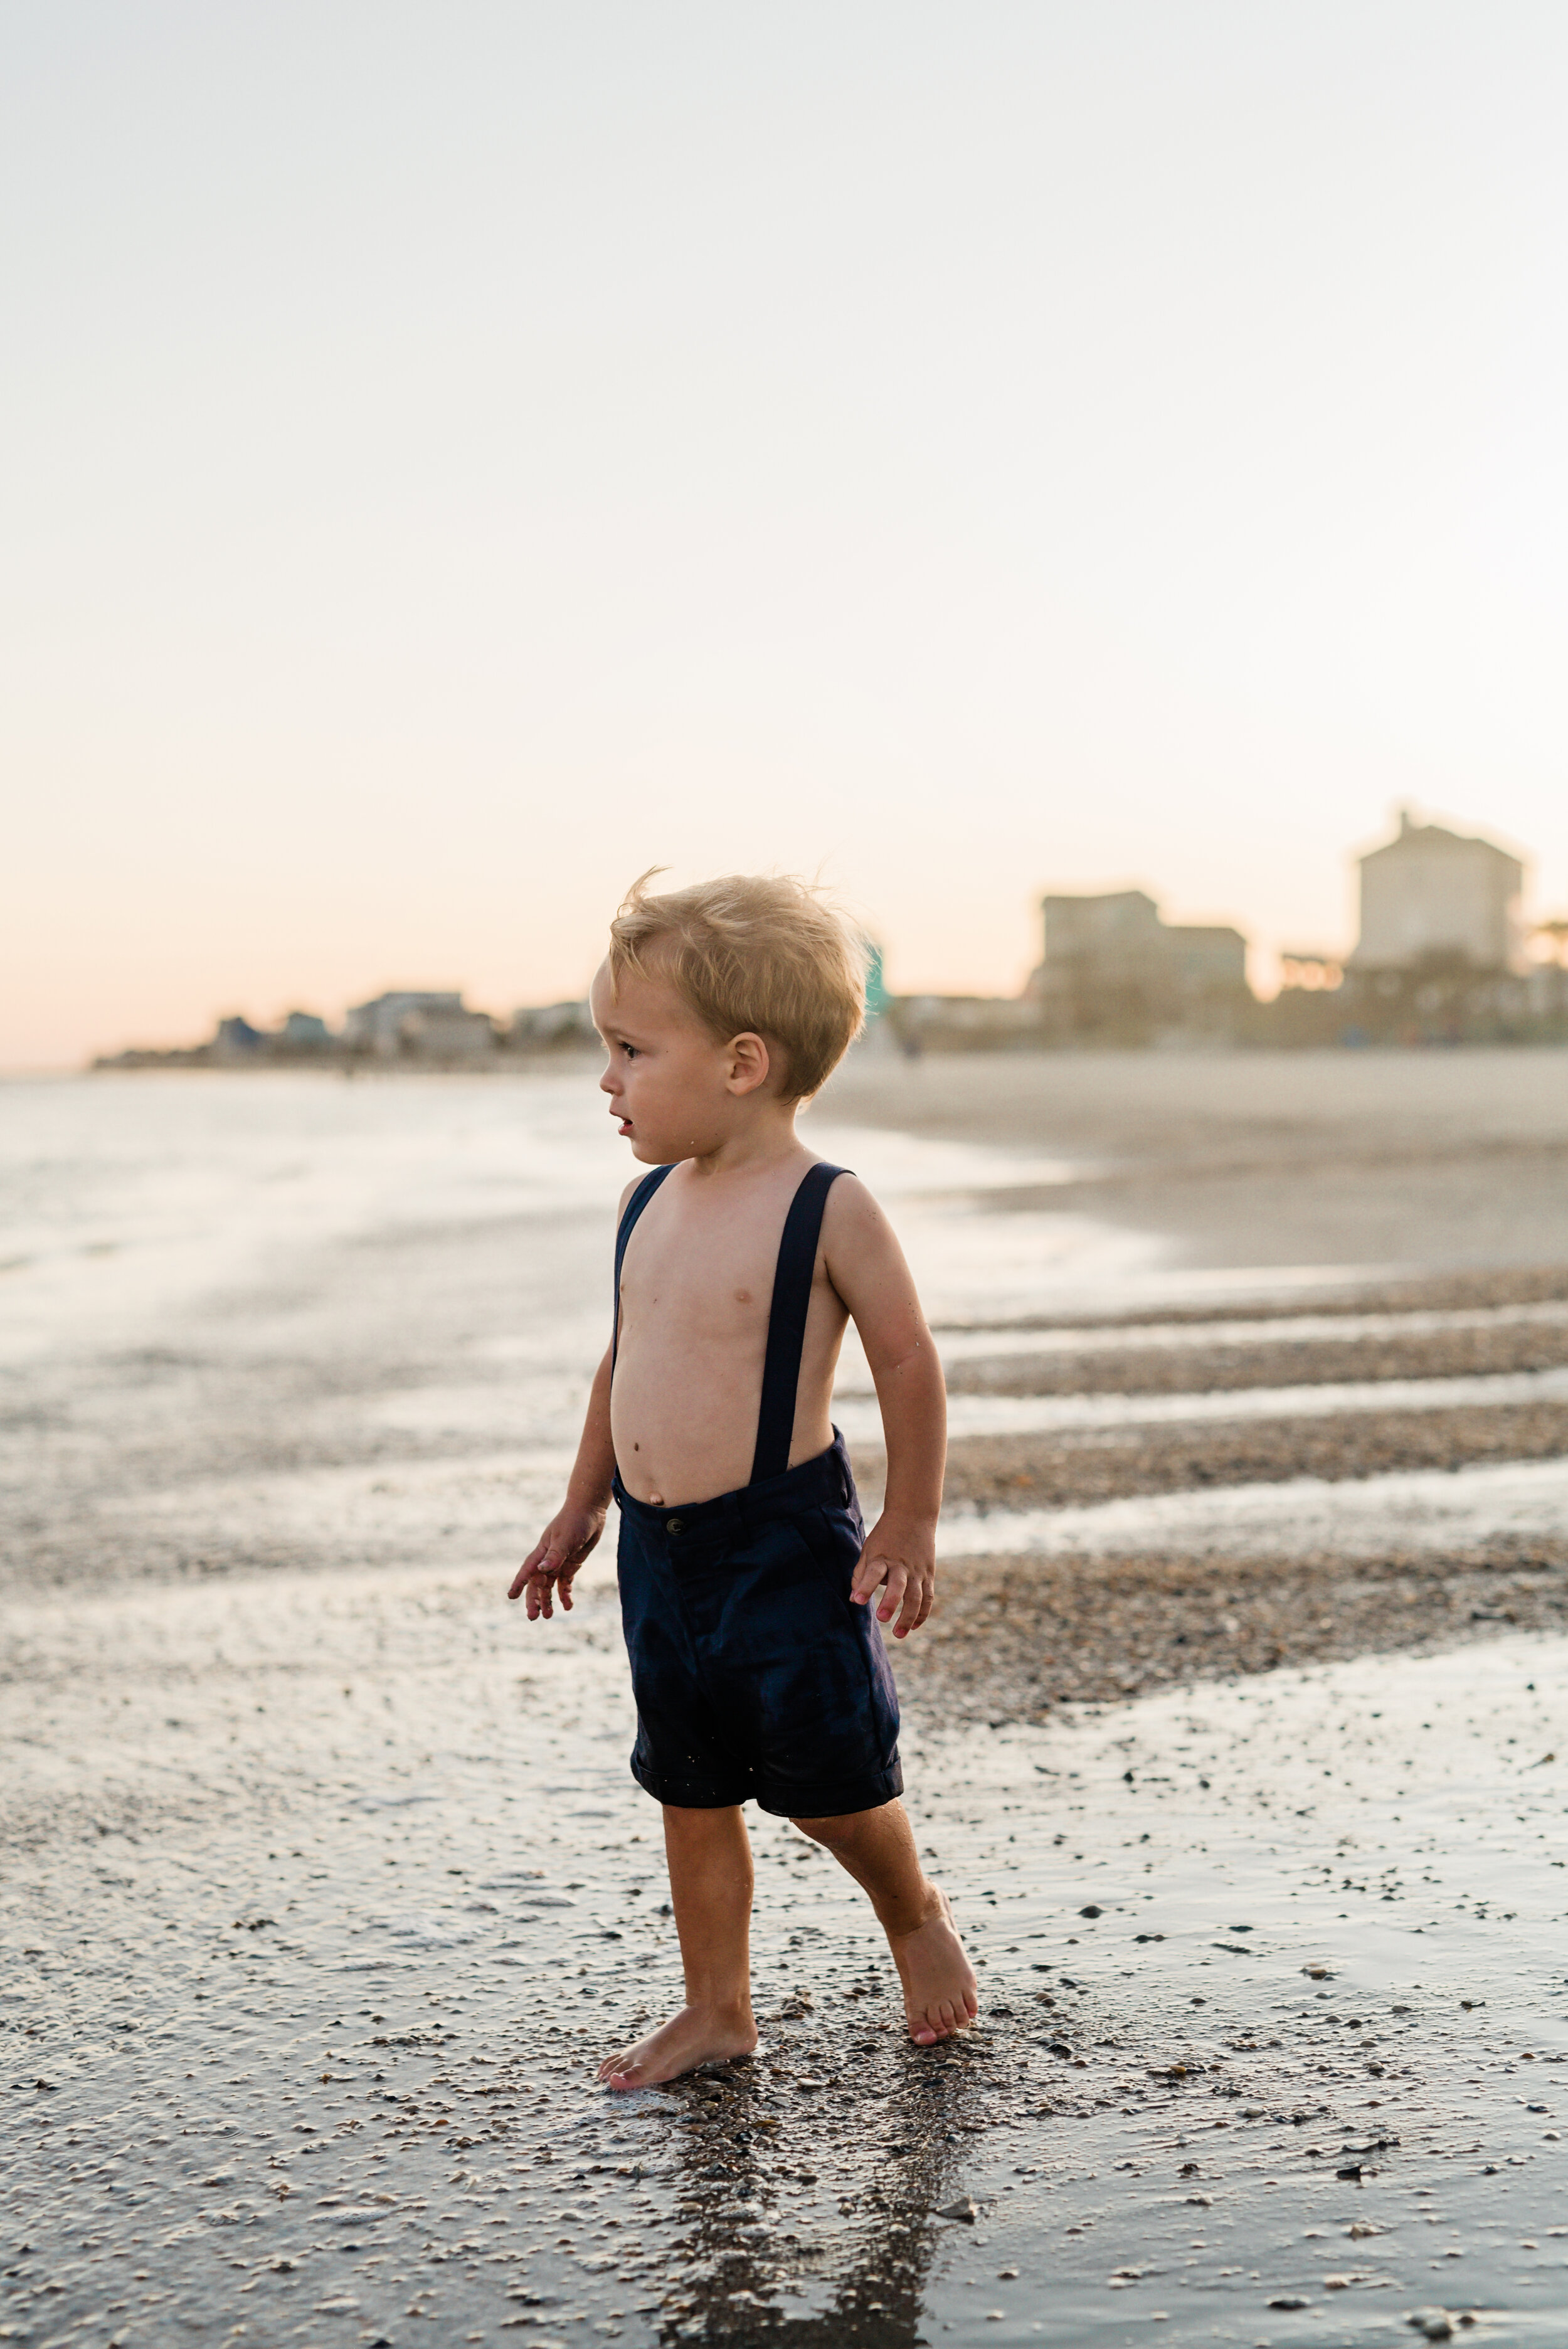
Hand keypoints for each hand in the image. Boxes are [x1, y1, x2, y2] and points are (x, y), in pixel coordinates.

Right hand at [508, 1504, 605, 1618]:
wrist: (590, 1510)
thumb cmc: (575, 1521)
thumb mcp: (565, 1538)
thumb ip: (554, 1555)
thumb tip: (541, 1570)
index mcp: (542, 1551)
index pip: (528, 1570)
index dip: (519, 1583)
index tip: (511, 1596)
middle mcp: (548, 1559)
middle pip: (537, 1583)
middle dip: (534, 1600)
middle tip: (533, 1617)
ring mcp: (559, 1562)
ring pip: (550, 1586)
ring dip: (548, 1600)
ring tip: (549, 1615)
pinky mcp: (571, 1564)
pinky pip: (565, 1583)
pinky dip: (565, 1594)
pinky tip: (568, 1606)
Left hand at [849, 1513, 935, 1638]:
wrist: (913, 1515)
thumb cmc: (886, 1536)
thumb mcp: (869, 1549)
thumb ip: (860, 1573)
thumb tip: (854, 1599)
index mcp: (882, 1556)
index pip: (873, 1572)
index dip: (865, 1586)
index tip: (857, 1600)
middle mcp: (901, 1564)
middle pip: (898, 1585)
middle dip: (890, 1602)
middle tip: (881, 1618)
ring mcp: (917, 1570)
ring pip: (916, 1596)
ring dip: (909, 1616)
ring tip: (899, 1634)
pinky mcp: (928, 1574)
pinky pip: (928, 1597)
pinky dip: (923, 1613)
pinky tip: (914, 1627)